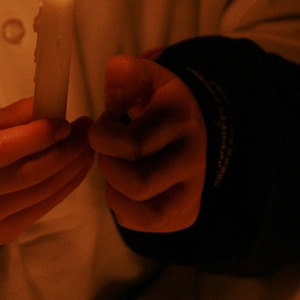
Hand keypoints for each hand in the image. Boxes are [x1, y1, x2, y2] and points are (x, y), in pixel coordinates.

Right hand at [0, 98, 93, 247]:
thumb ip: (10, 117)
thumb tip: (50, 108)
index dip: (35, 137)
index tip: (64, 122)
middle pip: (23, 175)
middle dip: (63, 152)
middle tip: (87, 131)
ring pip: (37, 193)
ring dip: (69, 169)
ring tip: (87, 147)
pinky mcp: (0, 235)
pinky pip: (40, 208)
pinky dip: (64, 187)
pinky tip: (77, 168)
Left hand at [88, 54, 206, 232]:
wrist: (197, 119)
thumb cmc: (157, 97)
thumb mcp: (142, 73)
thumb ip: (121, 77)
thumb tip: (113, 105)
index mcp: (179, 120)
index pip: (131, 144)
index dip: (102, 137)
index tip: (104, 124)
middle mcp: (194, 158)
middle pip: (138, 185)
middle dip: (108, 168)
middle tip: (108, 152)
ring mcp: (195, 190)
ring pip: (149, 215)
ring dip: (117, 196)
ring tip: (115, 173)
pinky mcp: (188, 211)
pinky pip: (150, 226)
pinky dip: (126, 213)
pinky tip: (124, 189)